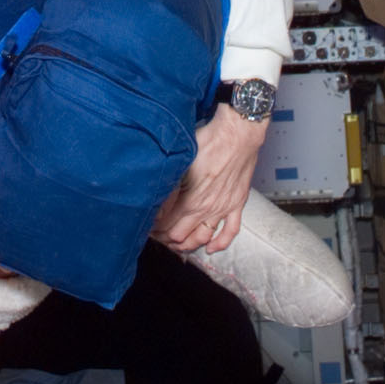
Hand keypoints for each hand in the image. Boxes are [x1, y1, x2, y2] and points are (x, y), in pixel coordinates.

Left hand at [158, 105, 266, 253]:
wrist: (237, 135)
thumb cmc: (208, 142)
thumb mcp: (181, 163)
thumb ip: (168, 189)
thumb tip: (156, 210)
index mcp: (190, 200)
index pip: (167, 226)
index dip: (154, 229)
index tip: (147, 226)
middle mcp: (206, 209)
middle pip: (181, 236)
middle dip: (166, 238)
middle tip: (157, 235)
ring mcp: (223, 209)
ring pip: (203, 238)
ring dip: (188, 245)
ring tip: (177, 244)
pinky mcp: (237, 204)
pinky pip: (231, 231)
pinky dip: (220, 243)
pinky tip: (211, 248)